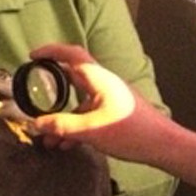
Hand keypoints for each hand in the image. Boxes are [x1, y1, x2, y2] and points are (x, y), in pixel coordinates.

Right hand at [27, 44, 165, 163]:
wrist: (162, 145)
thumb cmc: (130, 131)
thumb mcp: (91, 130)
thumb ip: (62, 126)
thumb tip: (36, 124)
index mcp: (99, 79)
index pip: (72, 54)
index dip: (51, 51)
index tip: (32, 56)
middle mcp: (104, 84)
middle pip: (73, 77)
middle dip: (51, 86)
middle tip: (33, 92)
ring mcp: (110, 99)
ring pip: (79, 102)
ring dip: (62, 117)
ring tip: (47, 137)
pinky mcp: (114, 113)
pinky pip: (88, 115)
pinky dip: (75, 126)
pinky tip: (65, 145)